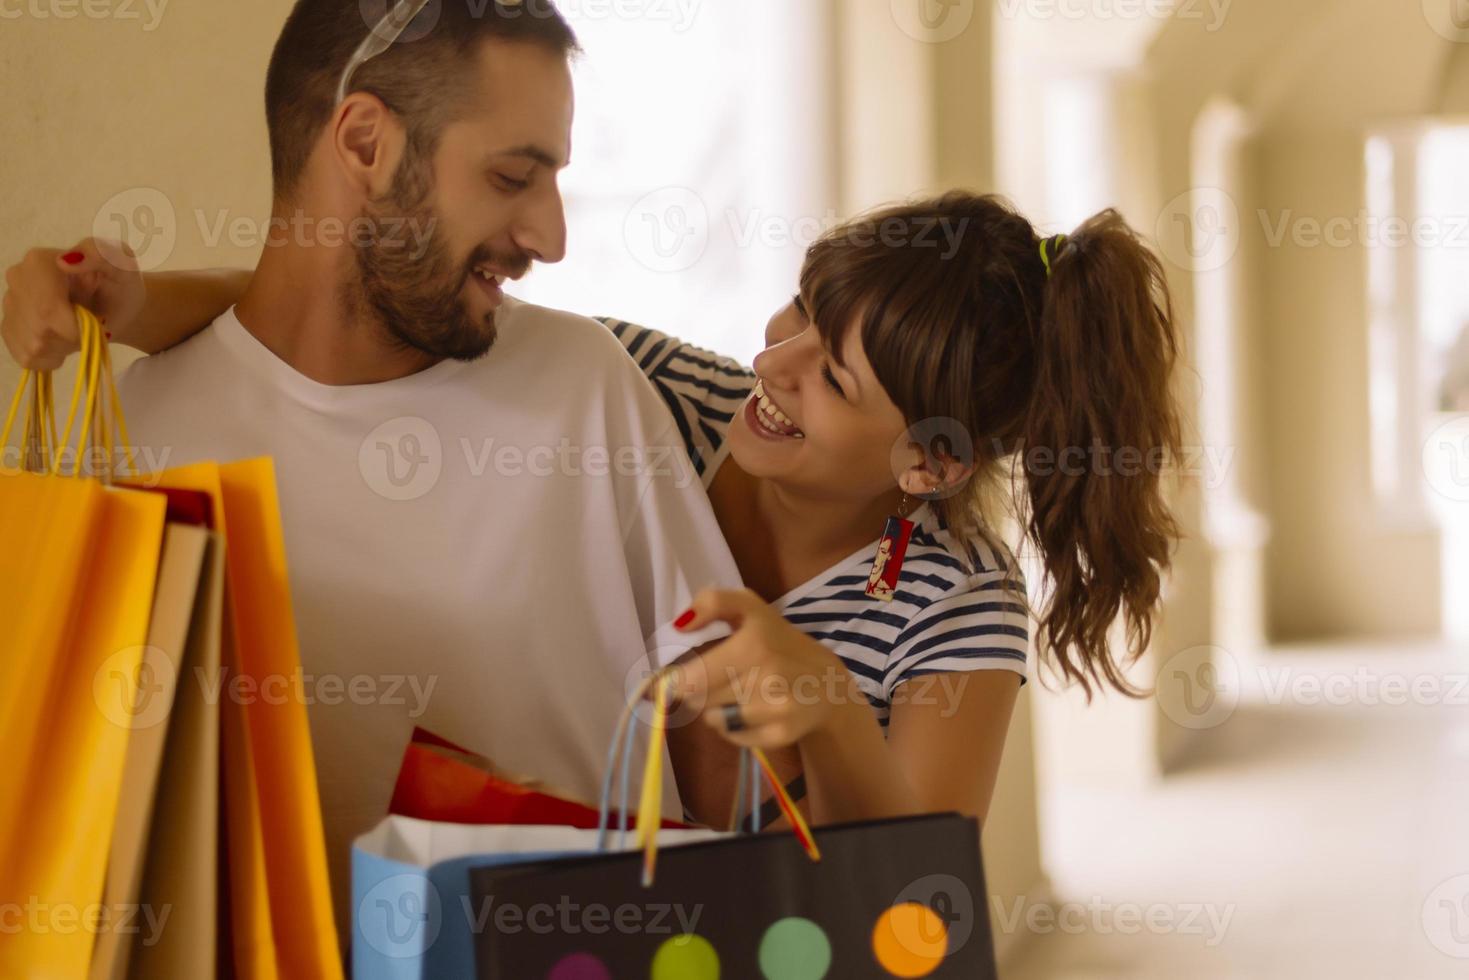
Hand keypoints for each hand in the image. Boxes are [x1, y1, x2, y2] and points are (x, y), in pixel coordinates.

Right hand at [2, 238, 142, 369]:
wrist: (116, 305)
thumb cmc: (119, 284)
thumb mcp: (122, 262)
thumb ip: (100, 254)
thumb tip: (64, 262)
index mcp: (38, 260)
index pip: (46, 309)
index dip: (74, 327)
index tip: (97, 324)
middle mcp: (17, 279)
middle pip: (39, 329)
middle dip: (73, 337)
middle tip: (90, 324)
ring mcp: (10, 304)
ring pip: (33, 346)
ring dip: (65, 347)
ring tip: (78, 329)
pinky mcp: (10, 329)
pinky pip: (27, 357)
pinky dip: (53, 358)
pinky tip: (64, 341)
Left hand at [672, 588, 859, 749]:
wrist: (827, 682)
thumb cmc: (778, 640)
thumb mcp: (749, 607)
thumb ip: (712, 602)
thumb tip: (679, 625)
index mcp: (754, 643)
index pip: (691, 678)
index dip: (675, 681)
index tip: (674, 678)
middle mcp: (768, 678)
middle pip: (697, 700)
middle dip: (697, 692)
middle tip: (714, 681)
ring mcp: (777, 709)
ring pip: (713, 719)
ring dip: (715, 709)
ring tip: (736, 694)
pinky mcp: (782, 734)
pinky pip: (733, 737)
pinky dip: (733, 728)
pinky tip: (750, 712)